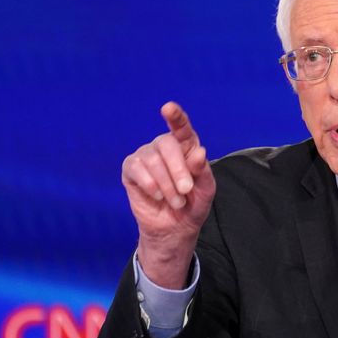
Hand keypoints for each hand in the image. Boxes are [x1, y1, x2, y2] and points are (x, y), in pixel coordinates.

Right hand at [121, 102, 215, 288]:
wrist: (175, 229)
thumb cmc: (193, 205)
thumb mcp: (206, 190)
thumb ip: (203, 171)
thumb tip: (198, 151)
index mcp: (186, 147)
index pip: (181, 128)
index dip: (176, 117)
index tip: (168, 108)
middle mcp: (164, 147)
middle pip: (167, 144)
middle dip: (178, 169)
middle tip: (186, 190)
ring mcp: (146, 156)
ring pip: (153, 160)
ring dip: (167, 185)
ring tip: (175, 201)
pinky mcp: (131, 169)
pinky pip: (136, 169)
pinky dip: (150, 185)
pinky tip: (157, 196)